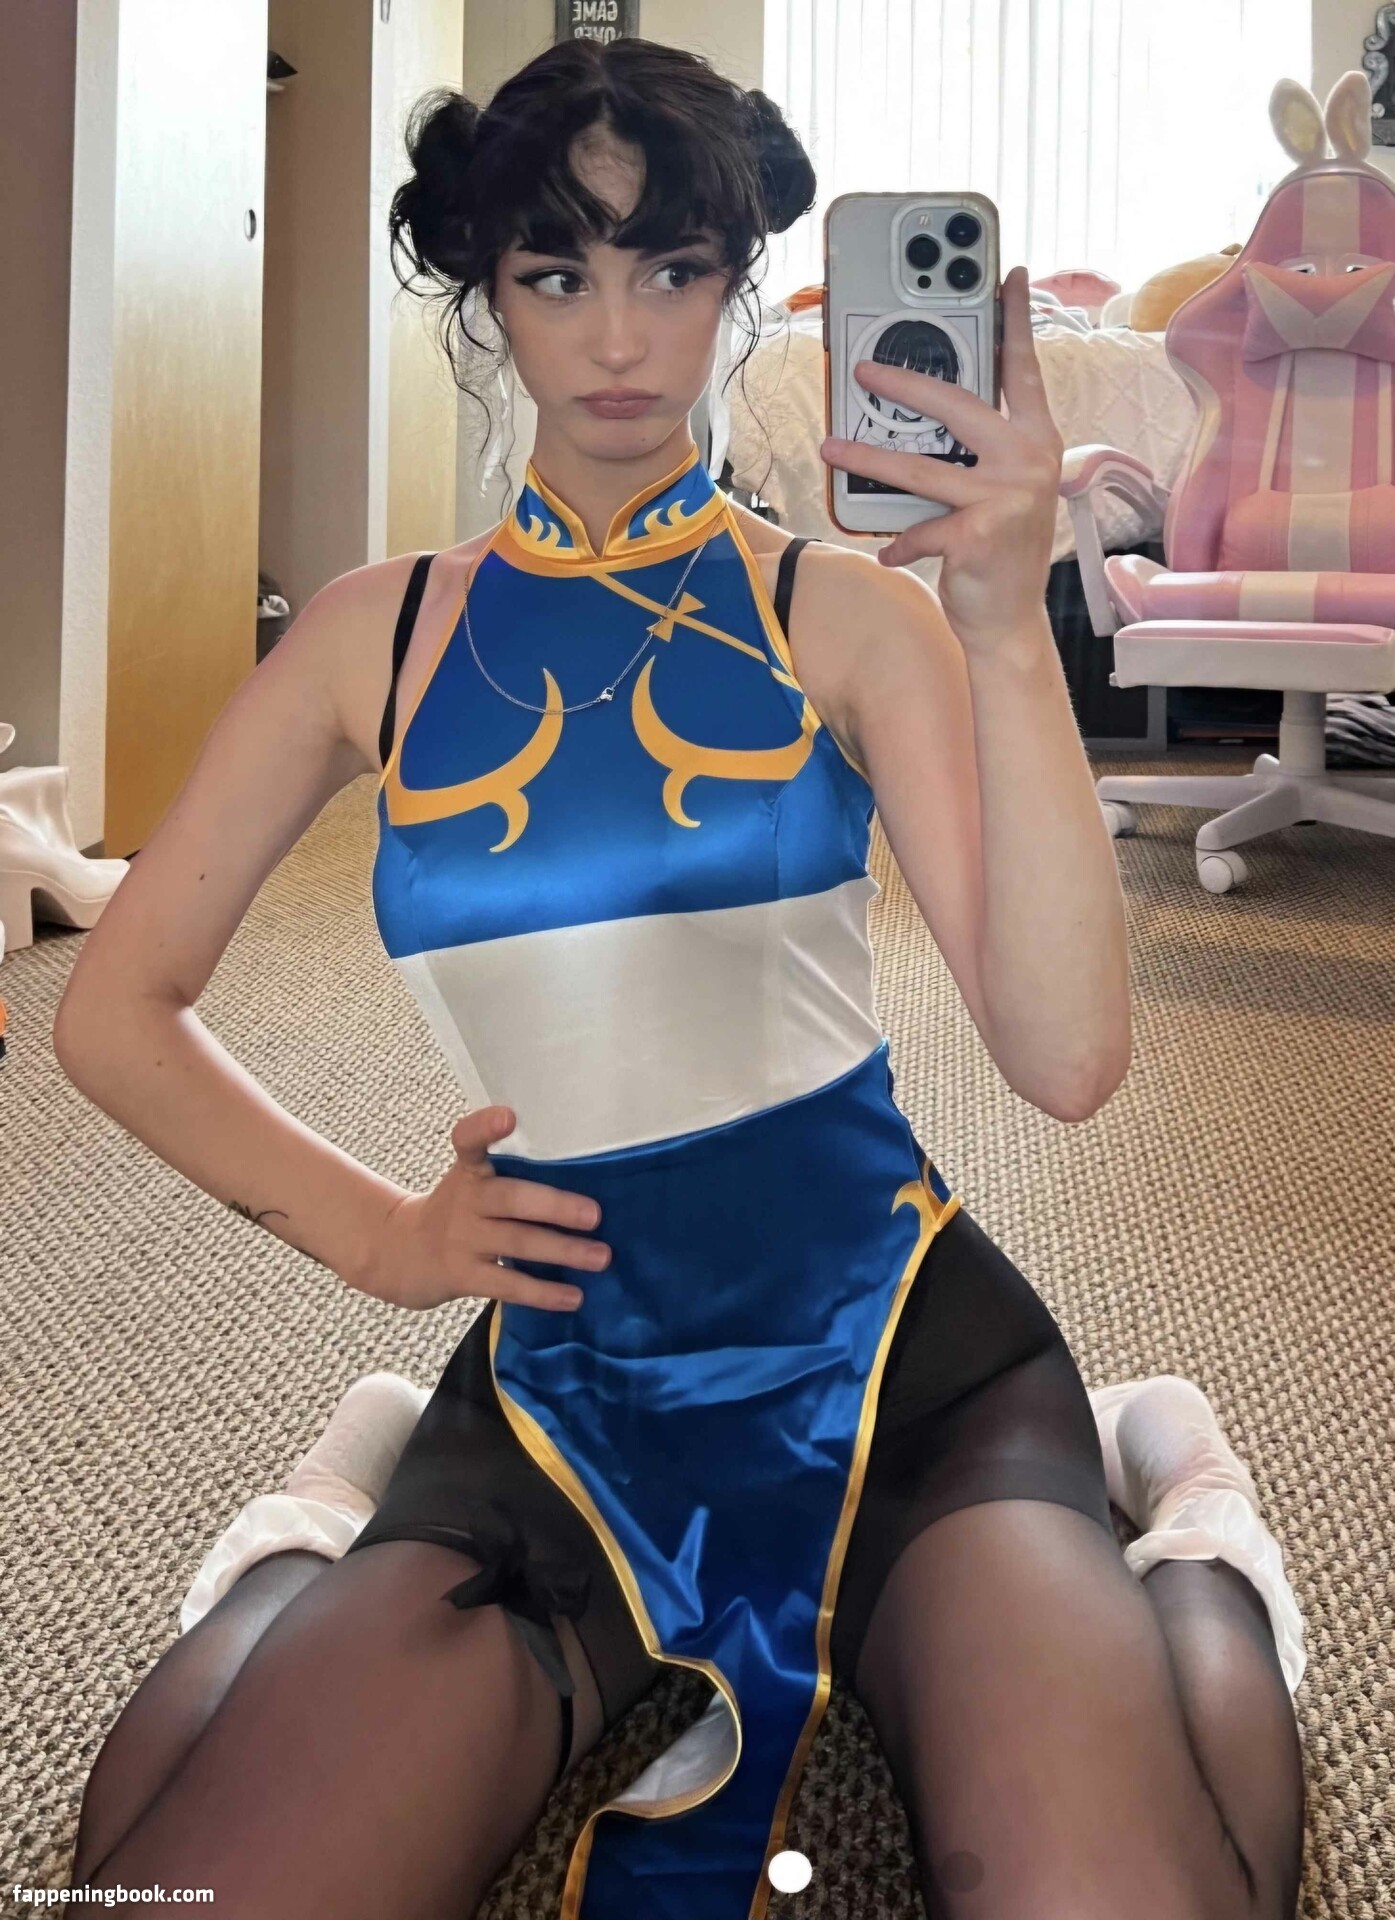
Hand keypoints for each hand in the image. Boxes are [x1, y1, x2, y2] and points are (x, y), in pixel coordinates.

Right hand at [347, 1106, 609, 1312]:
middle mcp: (465, 1201)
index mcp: (469, 1171)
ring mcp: (462, 1240)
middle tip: (595, 1214)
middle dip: (554, 1206)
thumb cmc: (456, 1212)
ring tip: (601, 1256)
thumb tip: (590, 1184)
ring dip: (562, 1251)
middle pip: (510, 1199)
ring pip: (516, 1243)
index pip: (468, 1141)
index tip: (508, 1116)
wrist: (399, 1254)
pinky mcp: (463, 1276)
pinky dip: (542, 1293)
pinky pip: (507, 1286)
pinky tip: (574, 1297)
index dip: (484, 1127)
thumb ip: (514, 1177)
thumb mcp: (470, 1184)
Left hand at [819, 265, 1063, 651]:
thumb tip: (922, 412)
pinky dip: (897, 541)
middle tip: (862, 370)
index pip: (1023, 370)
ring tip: (832, 445)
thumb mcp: (1000, 490)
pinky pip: (920, 528)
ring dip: (868, 457)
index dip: (1014, 321)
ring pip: (921, 468)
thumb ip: (978, 450)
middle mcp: (1027, 461)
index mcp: (1036, 440)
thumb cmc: (998, 551)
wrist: (1009, 620)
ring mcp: (1006, 498)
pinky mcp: (979, 535)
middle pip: (957, 405)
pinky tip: (885, 549)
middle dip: (905, 382)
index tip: (1005, 276)